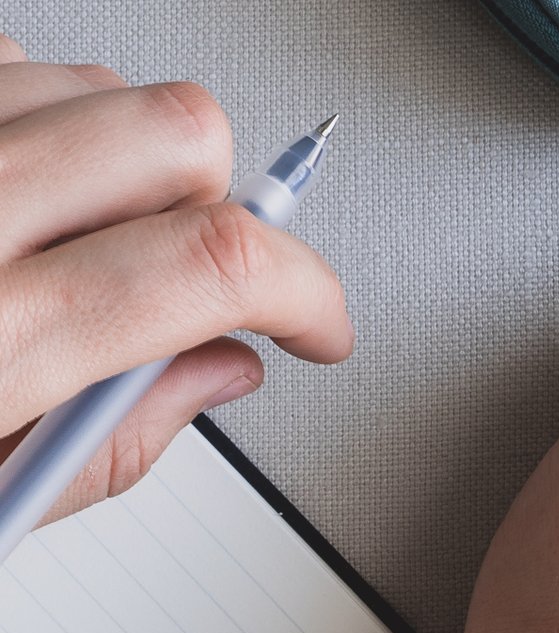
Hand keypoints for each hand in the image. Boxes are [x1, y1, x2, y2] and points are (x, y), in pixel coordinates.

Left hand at [0, 36, 352, 522]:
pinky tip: (22, 190)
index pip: (215, 264)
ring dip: (132, 166)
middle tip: (200, 276)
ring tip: (91, 242)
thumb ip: (121, 443)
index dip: (307, 290)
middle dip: (226, 210)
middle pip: (179, 135)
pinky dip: (44, 121)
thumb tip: (226, 369)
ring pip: (101, 85)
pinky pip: (12, 59)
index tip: (322, 327)